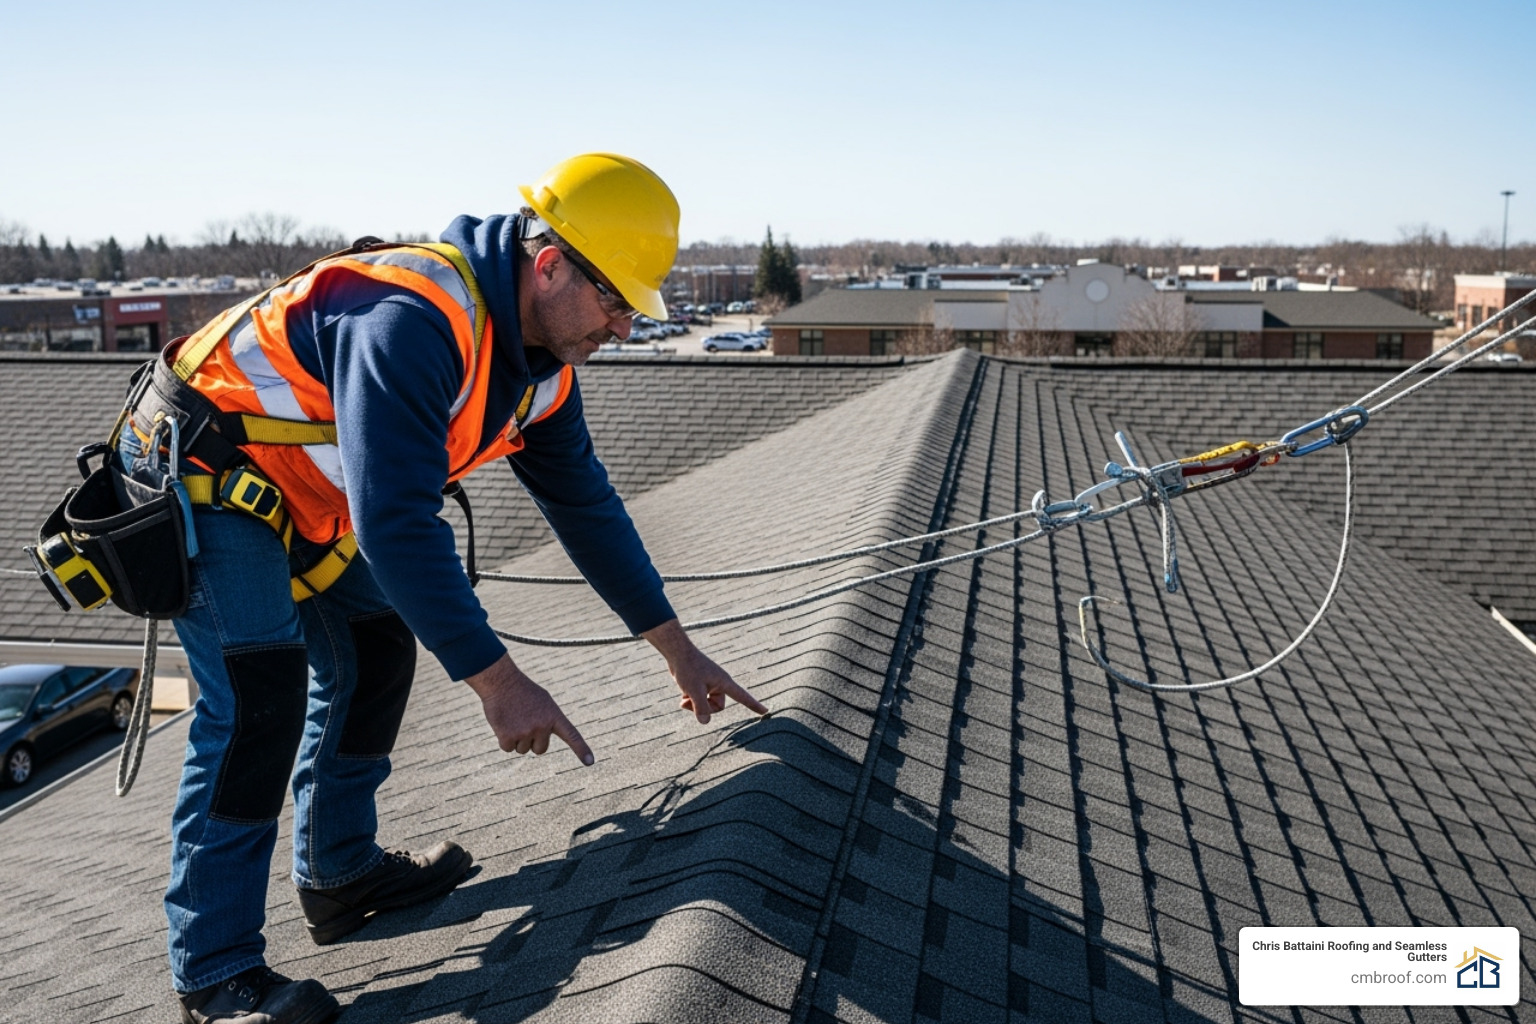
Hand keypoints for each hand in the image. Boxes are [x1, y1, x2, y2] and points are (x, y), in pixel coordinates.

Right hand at [464, 654, 593, 765]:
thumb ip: (550, 719)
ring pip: (522, 750)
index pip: (572, 736)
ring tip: (513, 719)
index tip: (590, 763)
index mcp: (554, 716)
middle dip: (532, 741)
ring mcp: (526, 732)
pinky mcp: (508, 737)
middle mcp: (542, 726)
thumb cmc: (523, 691)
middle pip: (540, 750)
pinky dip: (504, 740)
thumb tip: (547, 736)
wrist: (501, 682)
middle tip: (524, 721)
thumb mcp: (544, 702)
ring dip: (516, 739)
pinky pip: (508, 748)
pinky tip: (503, 723)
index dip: (581, 750)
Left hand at [642, 619, 769, 723]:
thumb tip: (705, 722)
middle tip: (689, 701)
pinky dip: (690, 698)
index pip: (743, 697)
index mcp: (724, 683)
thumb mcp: (694, 690)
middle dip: (703, 708)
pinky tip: (683, 691)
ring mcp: (710, 684)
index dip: (754, 705)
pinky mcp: (701, 684)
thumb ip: (701, 707)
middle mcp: (719, 684)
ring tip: (684, 696)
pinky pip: (699, 699)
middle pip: (717, 707)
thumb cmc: (688, 668)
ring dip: (694, 703)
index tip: (765, 711)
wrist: (678, 652)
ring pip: (706, 704)